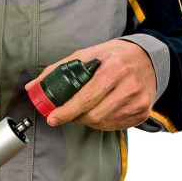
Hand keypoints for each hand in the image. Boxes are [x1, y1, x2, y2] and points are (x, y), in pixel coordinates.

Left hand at [26, 40, 156, 130]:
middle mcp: (129, 86)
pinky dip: (102, 122)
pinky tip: (100, 111)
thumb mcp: (87, 54)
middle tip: (66, 114)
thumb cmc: (115, 56)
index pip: (86, 97)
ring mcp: (138, 101)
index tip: (53, 118)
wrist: (149, 58)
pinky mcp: (142, 112)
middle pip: (94, 115)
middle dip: (75, 117)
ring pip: (103, 123)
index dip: (67, 111)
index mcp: (114, 68)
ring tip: (84, 109)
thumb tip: (33, 87)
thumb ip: (58, 70)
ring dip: (87, 120)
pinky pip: (115, 126)